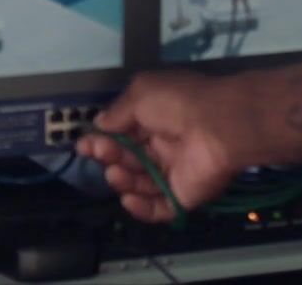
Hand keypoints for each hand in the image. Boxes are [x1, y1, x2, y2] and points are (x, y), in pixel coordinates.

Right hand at [76, 70, 248, 223]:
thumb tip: (100, 123)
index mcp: (156, 119)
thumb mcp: (141, 94)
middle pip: (129, 159)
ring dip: (123, 180)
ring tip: (115, 174)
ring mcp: (174, 172)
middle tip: (98, 154)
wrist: (218, 125)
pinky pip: (159, 207)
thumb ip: (118, 112)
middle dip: (109, 157)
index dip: (103, 139)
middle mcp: (164, 145)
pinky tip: (128, 199)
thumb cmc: (177, 104)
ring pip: (140, 183)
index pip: (124, 133)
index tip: (83, 144)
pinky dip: (141, 208)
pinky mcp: (183, 195)